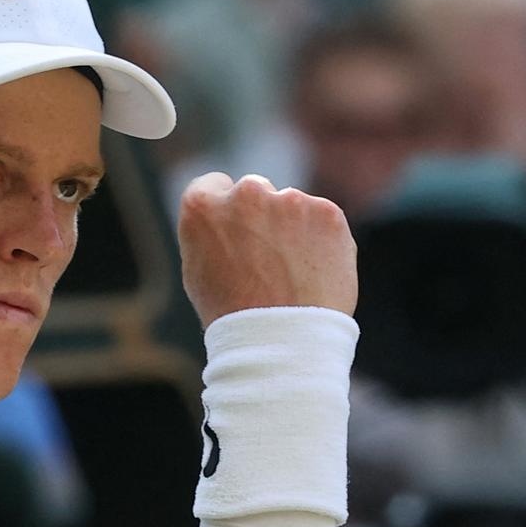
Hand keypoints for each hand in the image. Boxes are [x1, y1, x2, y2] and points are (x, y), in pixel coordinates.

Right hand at [176, 173, 358, 329]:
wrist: (281, 341)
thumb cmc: (232, 315)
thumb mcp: (198, 270)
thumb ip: (210, 232)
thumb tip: (226, 220)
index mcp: (202, 204)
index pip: (213, 185)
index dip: (224, 212)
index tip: (234, 234)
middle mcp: (245, 192)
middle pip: (254, 190)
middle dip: (260, 216)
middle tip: (265, 260)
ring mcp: (290, 200)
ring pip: (291, 207)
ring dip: (292, 229)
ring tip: (290, 275)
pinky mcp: (327, 213)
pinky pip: (322, 221)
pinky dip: (321, 241)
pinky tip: (313, 273)